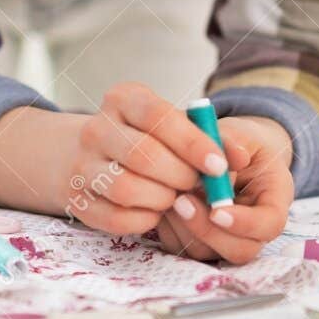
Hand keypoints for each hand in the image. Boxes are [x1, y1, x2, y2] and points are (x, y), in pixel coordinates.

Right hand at [0, 84, 250, 235]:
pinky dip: (142, 220)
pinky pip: (114, 217)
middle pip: (143, 155)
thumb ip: (211, 138)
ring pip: (126, 188)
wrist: (89, 154)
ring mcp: (81, 164)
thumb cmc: (148, 139)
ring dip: (161, 199)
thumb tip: (242, 156)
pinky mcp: (76, 198)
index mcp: (123, 98)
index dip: (193, 143)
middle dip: (179, 176)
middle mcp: (96, 127)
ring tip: (174, 198)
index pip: (159, 116)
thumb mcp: (174, 125)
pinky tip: (154, 213)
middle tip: (197, 185)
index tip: (220, 166)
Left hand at [155, 115, 293, 264]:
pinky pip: (180, 246)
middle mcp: (254, 230)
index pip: (269, 225)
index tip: (217, 210)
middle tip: (182, 201)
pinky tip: (163, 201)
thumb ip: (233, 143)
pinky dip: (168, 227)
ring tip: (171, 194)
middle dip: (208, 230)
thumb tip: (230, 159)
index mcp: (275, 201)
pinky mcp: (198, 243)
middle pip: (240, 250)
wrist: (229, 153)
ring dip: (183, 226)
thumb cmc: (240, 143)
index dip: (244, 224)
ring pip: (206, 252)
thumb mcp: (242, 134)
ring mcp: (226, 241)